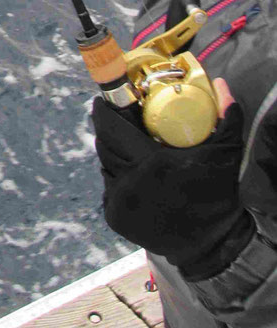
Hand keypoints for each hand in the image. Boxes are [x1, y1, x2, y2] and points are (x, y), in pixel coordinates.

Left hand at [92, 79, 253, 279]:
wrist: (213, 244)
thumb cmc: (218, 194)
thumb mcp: (225, 153)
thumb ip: (226, 117)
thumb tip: (221, 83)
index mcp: (152, 164)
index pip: (112, 128)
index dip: (104, 111)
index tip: (103, 100)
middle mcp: (130, 183)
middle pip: (104, 144)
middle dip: (107, 129)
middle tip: (117, 119)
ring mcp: (120, 203)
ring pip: (105, 165)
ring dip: (113, 154)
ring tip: (127, 147)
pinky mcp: (115, 218)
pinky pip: (108, 187)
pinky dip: (116, 178)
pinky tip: (131, 174)